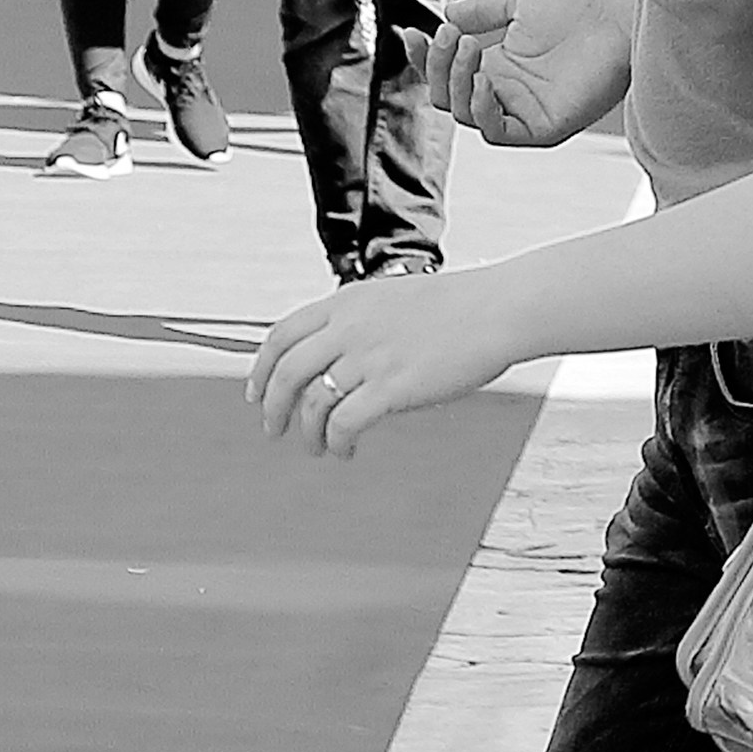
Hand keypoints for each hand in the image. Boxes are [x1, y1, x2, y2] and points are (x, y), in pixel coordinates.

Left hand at [246, 263, 541, 457]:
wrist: (497, 309)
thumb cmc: (457, 308)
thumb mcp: (392, 300)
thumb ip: (359, 322)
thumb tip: (336, 355)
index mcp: (345, 303)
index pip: (282, 334)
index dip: (261, 367)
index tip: (255, 392)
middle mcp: (349, 327)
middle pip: (287, 371)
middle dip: (272, 406)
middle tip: (272, 429)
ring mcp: (369, 357)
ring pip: (312, 403)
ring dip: (307, 432)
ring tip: (316, 448)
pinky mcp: (392, 386)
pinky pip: (345, 423)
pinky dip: (337, 442)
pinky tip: (345, 451)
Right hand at [424, 0, 637, 149]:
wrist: (618, 19)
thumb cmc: (580, 8)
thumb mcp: (518, 1)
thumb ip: (483, 11)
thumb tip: (447, 12)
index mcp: (497, 67)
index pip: (444, 74)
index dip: (423, 58)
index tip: (413, 33)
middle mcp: (505, 93)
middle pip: (446, 96)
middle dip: (436, 67)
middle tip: (451, 36)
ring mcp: (522, 113)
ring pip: (465, 115)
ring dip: (456, 82)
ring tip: (469, 46)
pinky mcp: (543, 129)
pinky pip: (497, 132)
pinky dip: (481, 109)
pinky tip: (483, 79)